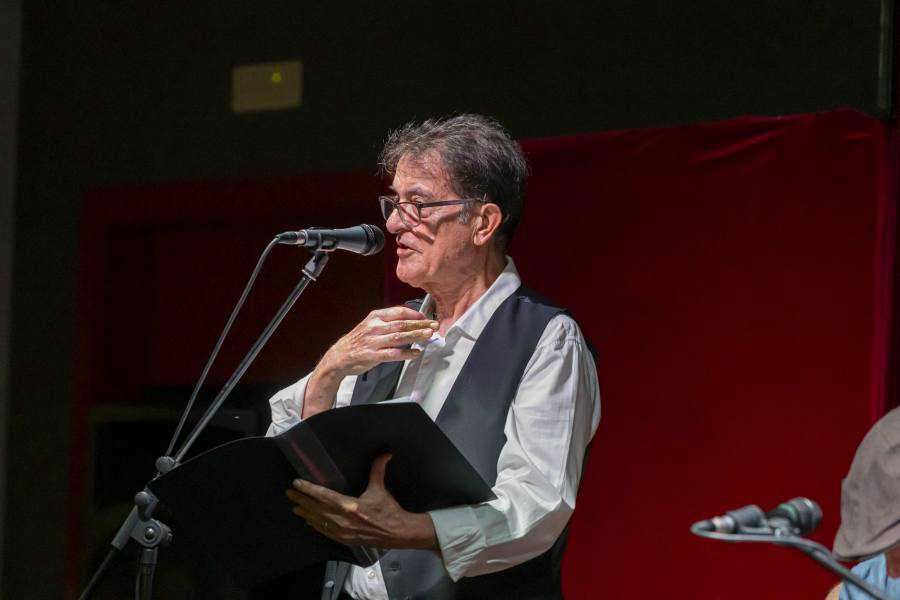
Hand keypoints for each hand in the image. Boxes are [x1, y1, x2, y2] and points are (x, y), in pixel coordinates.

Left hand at [286, 454, 437, 549]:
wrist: (398, 533)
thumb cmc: (388, 510)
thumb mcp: (380, 489)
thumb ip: (378, 469)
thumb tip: (385, 452)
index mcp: (349, 506)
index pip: (323, 495)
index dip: (308, 489)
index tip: (296, 484)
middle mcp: (342, 520)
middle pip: (316, 508)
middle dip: (301, 500)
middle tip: (289, 493)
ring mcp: (342, 532)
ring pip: (318, 521)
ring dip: (305, 513)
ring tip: (295, 506)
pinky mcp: (344, 540)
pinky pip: (325, 532)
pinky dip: (315, 525)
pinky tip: (309, 521)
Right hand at [303, 306, 437, 416]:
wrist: (339, 356)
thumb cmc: (358, 340)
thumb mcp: (370, 325)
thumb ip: (388, 322)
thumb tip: (410, 321)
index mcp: (375, 317)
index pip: (399, 312)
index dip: (415, 314)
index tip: (426, 317)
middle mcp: (374, 327)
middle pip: (402, 324)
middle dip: (420, 324)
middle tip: (434, 325)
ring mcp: (373, 341)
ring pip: (400, 337)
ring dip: (416, 336)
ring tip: (429, 335)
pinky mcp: (373, 355)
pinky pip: (393, 354)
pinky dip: (407, 354)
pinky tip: (416, 353)